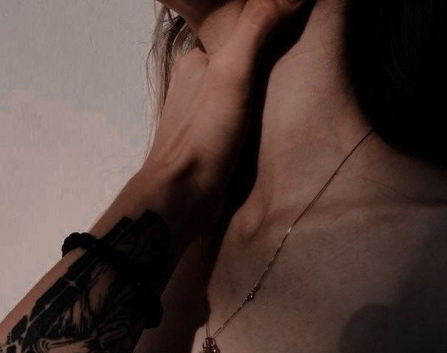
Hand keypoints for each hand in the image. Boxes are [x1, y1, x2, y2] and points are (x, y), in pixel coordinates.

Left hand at [143, 0, 309, 230]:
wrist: (183, 196)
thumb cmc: (202, 135)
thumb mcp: (231, 72)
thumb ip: (258, 29)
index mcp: (195, 65)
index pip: (235, 36)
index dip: (266, 33)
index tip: (294, 38)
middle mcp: (196, 91)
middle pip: (240, 70)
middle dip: (267, 72)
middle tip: (297, 75)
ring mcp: (204, 122)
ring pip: (241, 102)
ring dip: (264, 104)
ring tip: (291, 105)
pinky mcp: (213, 149)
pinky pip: (240, 129)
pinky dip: (257, 129)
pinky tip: (274, 133)